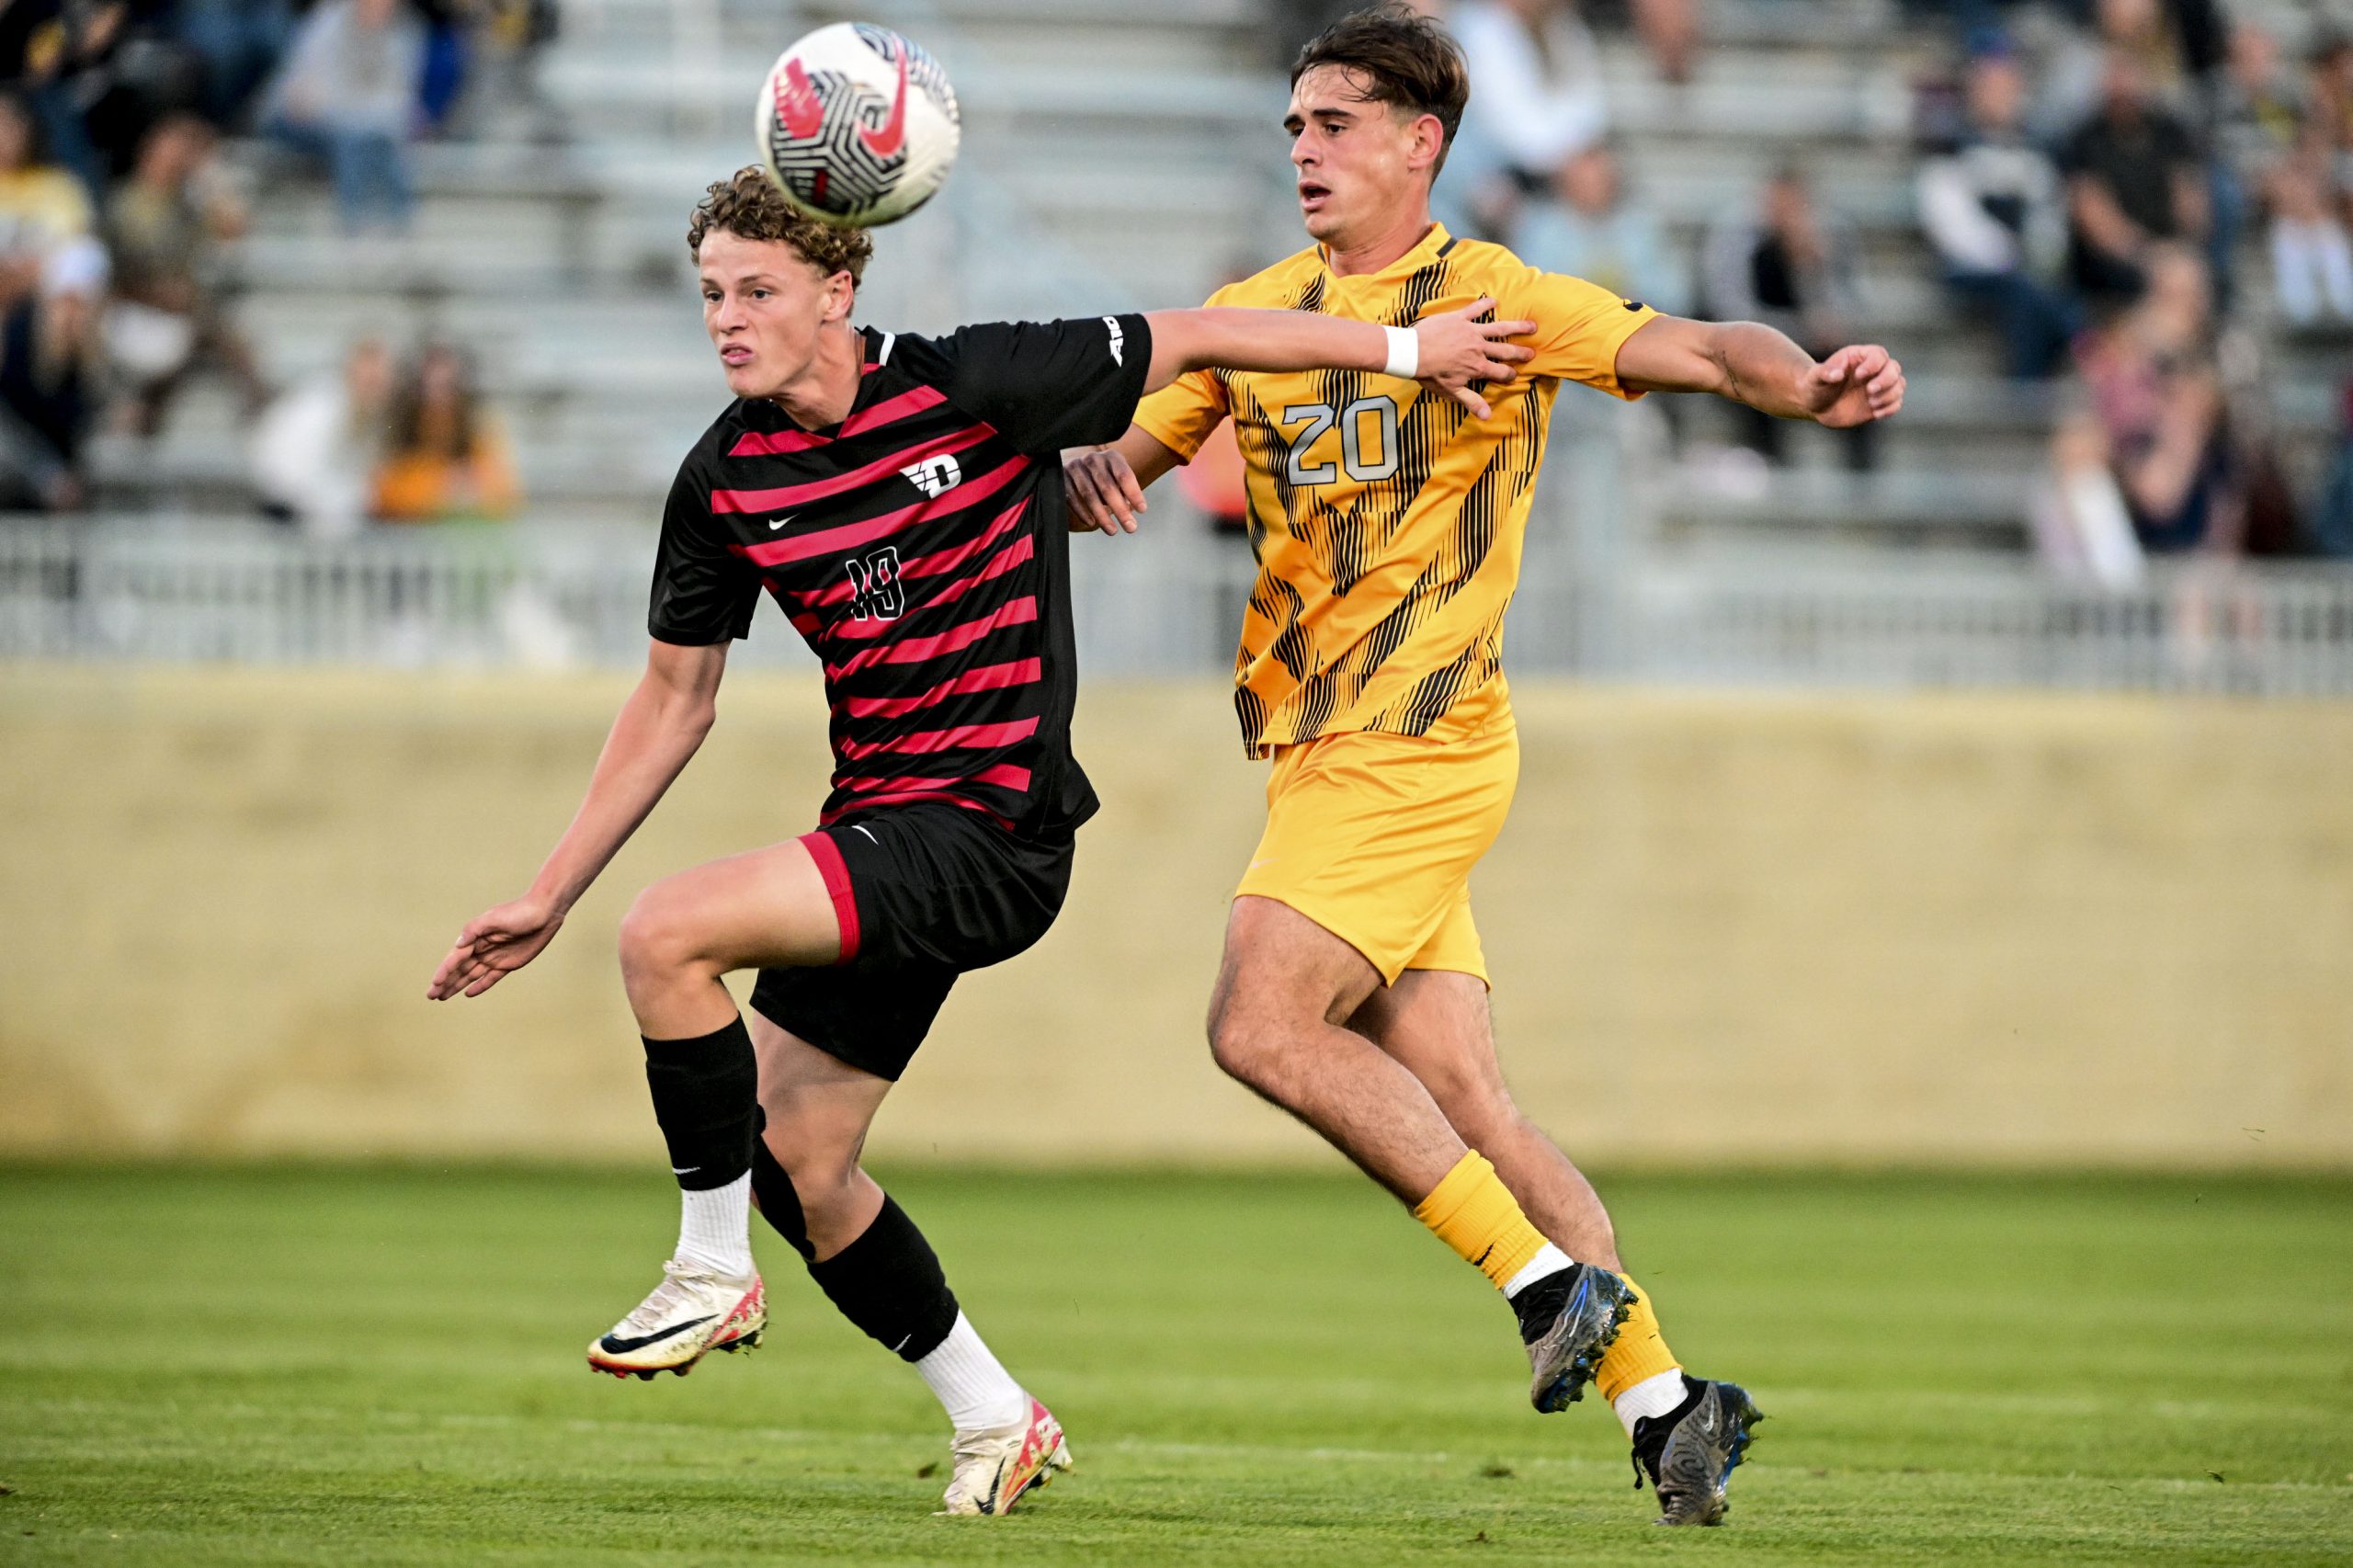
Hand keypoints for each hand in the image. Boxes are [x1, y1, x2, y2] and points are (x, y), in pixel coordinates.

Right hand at [427, 896, 563, 999]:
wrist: (544, 913)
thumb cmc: (518, 912)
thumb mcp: (494, 918)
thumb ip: (475, 930)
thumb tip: (458, 943)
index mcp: (475, 938)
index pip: (455, 958)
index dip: (444, 971)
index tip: (434, 983)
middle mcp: (481, 948)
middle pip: (459, 969)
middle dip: (445, 983)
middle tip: (430, 996)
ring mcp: (494, 957)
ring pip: (471, 975)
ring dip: (456, 985)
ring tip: (442, 997)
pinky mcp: (508, 964)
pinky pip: (490, 978)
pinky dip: (479, 986)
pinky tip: (467, 994)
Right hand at [1063, 445, 1147, 535]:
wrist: (1076, 467)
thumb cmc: (1104, 476)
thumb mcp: (1117, 479)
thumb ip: (1124, 493)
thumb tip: (1130, 510)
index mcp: (1111, 457)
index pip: (1124, 475)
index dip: (1134, 493)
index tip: (1142, 510)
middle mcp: (1093, 459)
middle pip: (1107, 487)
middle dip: (1120, 510)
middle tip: (1131, 527)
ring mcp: (1075, 467)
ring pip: (1089, 494)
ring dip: (1102, 516)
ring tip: (1112, 531)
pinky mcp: (1061, 477)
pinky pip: (1072, 498)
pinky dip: (1082, 512)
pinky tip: (1091, 523)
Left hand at [1412, 296, 1536, 418]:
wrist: (1412, 352)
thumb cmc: (1429, 373)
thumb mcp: (1451, 391)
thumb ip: (1471, 402)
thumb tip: (1488, 416)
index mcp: (1477, 367)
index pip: (1500, 373)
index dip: (1509, 375)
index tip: (1515, 375)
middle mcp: (1479, 348)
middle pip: (1505, 351)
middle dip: (1521, 353)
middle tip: (1532, 353)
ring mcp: (1471, 331)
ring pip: (1499, 329)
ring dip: (1516, 327)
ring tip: (1531, 326)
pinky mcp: (1460, 318)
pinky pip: (1476, 309)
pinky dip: (1486, 304)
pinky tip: (1495, 301)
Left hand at [1800, 344, 1904, 428]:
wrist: (1816, 405)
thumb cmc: (1815, 386)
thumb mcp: (1815, 378)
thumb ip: (1825, 372)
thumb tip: (1837, 373)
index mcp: (1859, 357)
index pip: (1878, 354)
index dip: (1873, 364)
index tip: (1858, 376)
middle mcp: (1873, 369)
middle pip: (1894, 368)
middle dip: (1886, 380)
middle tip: (1869, 391)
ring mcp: (1879, 386)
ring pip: (1899, 384)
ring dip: (1889, 395)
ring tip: (1871, 403)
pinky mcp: (1880, 402)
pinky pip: (1896, 402)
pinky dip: (1890, 408)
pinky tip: (1875, 413)